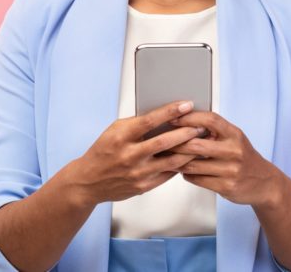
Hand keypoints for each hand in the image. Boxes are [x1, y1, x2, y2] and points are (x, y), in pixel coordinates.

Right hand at [65, 101, 203, 205]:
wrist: (89, 181)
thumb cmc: (103, 151)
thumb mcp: (115, 130)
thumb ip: (137, 123)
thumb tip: (164, 115)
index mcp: (122, 136)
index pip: (150, 121)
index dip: (170, 111)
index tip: (186, 105)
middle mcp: (130, 155)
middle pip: (165, 142)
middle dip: (187, 132)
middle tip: (201, 125)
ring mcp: (137, 173)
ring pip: (171, 161)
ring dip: (189, 150)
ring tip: (201, 141)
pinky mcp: (143, 186)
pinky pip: (168, 174)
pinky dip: (180, 165)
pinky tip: (189, 157)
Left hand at [168, 111, 283, 206]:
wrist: (264, 182)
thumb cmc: (243, 156)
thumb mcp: (234, 138)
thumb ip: (215, 130)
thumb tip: (184, 120)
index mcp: (234, 134)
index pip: (210, 120)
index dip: (189, 117)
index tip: (173, 118)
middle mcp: (234, 151)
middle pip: (196, 144)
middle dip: (177, 143)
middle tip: (162, 141)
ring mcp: (231, 170)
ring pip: (194, 164)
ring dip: (178, 161)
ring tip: (169, 157)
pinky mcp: (226, 187)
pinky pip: (198, 179)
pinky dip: (187, 174)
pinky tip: (183, 171)